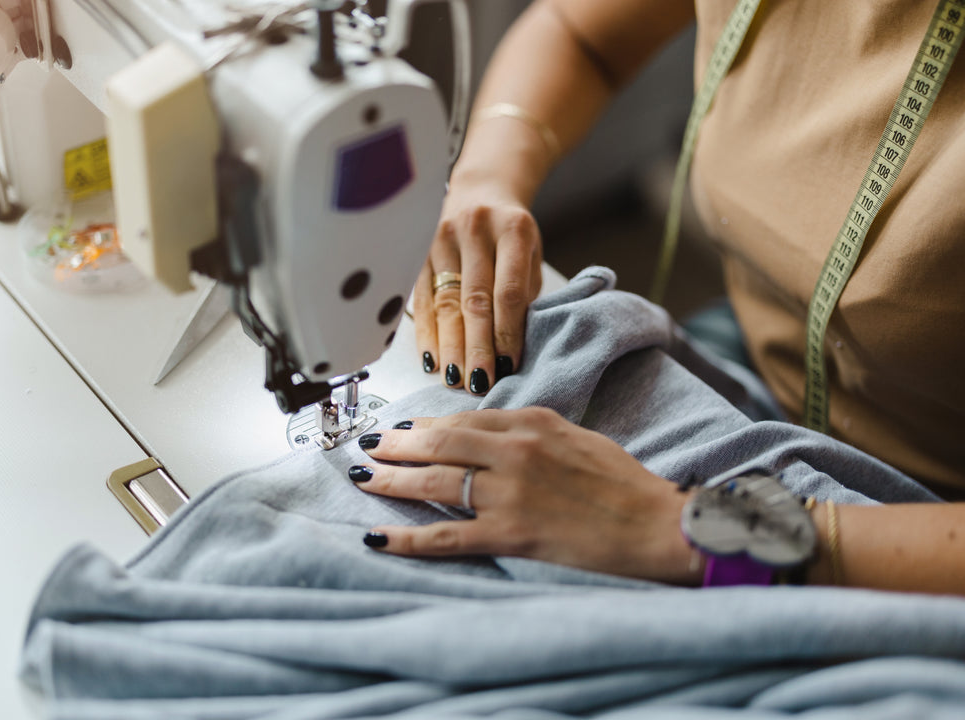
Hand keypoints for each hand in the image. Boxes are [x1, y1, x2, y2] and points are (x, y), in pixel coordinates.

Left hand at [351, 408, 698, 584]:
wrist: (657, 527)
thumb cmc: (624, 485)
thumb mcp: (577, 438)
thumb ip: (530, 433)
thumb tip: (489, 437)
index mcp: (532, 422)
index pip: (464, 419)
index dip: (426, 426)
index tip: (403, 431)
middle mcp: (514, 451)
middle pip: (438, 443)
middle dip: (397, 445)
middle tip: (369, 446)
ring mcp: (509, 493)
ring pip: (433, 482)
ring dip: (391, 481)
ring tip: (364, 478)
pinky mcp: (510, 534)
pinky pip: (446, 536)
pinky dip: (408, 539)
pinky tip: (378, 538)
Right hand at [413, 179, 543, 395]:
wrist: (481, 189)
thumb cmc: (510, 231)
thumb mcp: (530, 253)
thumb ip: (522, 293)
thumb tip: (508, 349)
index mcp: (512, 229)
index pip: (508, 291)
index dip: (507, 332)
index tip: (508, 366)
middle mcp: (474, 230)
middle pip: (474, 300)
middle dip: (477, 347)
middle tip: (480, 383)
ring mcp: (441, 238)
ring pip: (446, 303)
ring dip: (451, 347)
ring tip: (457, 379)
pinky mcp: (419, 251)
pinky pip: (422, 300)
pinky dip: (427, 333)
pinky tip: (432, 360)